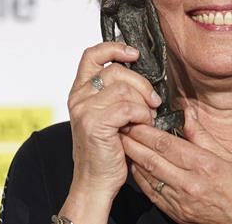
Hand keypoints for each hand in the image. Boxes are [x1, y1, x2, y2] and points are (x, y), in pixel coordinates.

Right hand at [66, 42, 162, 201]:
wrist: (95, 182)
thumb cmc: (106, 150)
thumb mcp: (107, 115)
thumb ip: (115, 93)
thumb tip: (140, 75)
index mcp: (80, 91)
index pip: (92, 55)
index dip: (114, 48)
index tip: (133, 53)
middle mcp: (78, 97)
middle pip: (116, 70)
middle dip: (141, 83)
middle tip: (153, 100)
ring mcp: (84, 110)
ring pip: (124, 88)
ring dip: (143, 103)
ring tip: (145, 118)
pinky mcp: (95, 123)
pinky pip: (128, 107)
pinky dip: (142, 116)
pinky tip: (141, 126)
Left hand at [122, 108, 231, 223]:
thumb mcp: (229, 156)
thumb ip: (203, 135)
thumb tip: (188, 113)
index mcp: (203, 165)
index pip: (165, 145)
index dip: (145, 132)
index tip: (133, 120)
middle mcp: (189, 184)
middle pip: (151, 160)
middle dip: (132, 142)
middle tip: (119, 128)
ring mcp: (181, 202)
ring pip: (147, 177)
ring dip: (132, 160)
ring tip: (122, 145)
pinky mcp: (178, 214)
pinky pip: (153, 194)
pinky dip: (141, 180)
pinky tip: (136, 169)